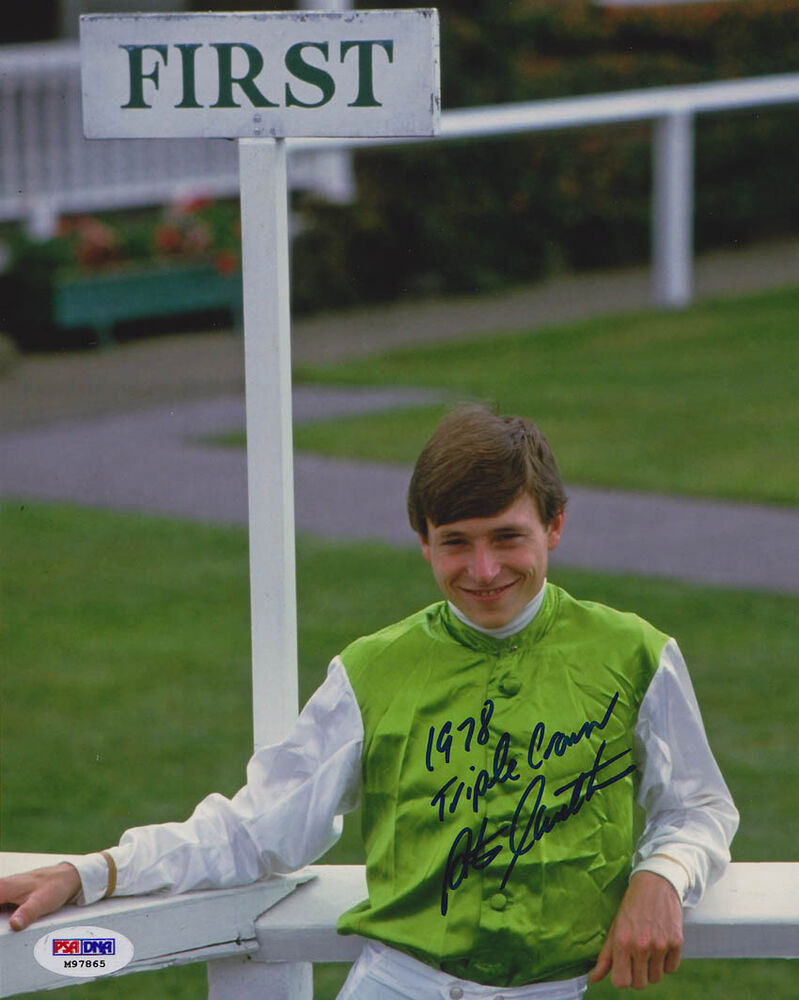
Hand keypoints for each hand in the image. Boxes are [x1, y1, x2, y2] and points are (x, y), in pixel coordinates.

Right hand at [0, 863, 81, 930]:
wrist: (66, 877)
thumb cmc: (55, 886)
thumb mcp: (42, 902)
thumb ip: (27, 913)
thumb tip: (14, 925)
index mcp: (3, 888)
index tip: (1, 926)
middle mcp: (0, 887)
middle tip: (5, 929)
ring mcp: (3, 891)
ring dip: (0, 922)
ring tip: (16, 923)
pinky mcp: (7, 896)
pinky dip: (1, 914)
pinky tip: (11, 923)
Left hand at [588, 870, 682, 989]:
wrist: (656, 883)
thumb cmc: (632, 906)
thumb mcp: (615, 927)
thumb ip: (605, 956)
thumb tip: (593, 978)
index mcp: (622, 941)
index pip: (621, 982)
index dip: (621, 978)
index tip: (623, 969)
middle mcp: (641, 945)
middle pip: (639, 984)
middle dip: (636, 974)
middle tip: (635, 957)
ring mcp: (661, 944)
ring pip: (656, 978)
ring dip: (652, 969)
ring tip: (648, 949)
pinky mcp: (677, 942)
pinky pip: (671, 969)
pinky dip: (666, 962)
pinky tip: (660, 945)